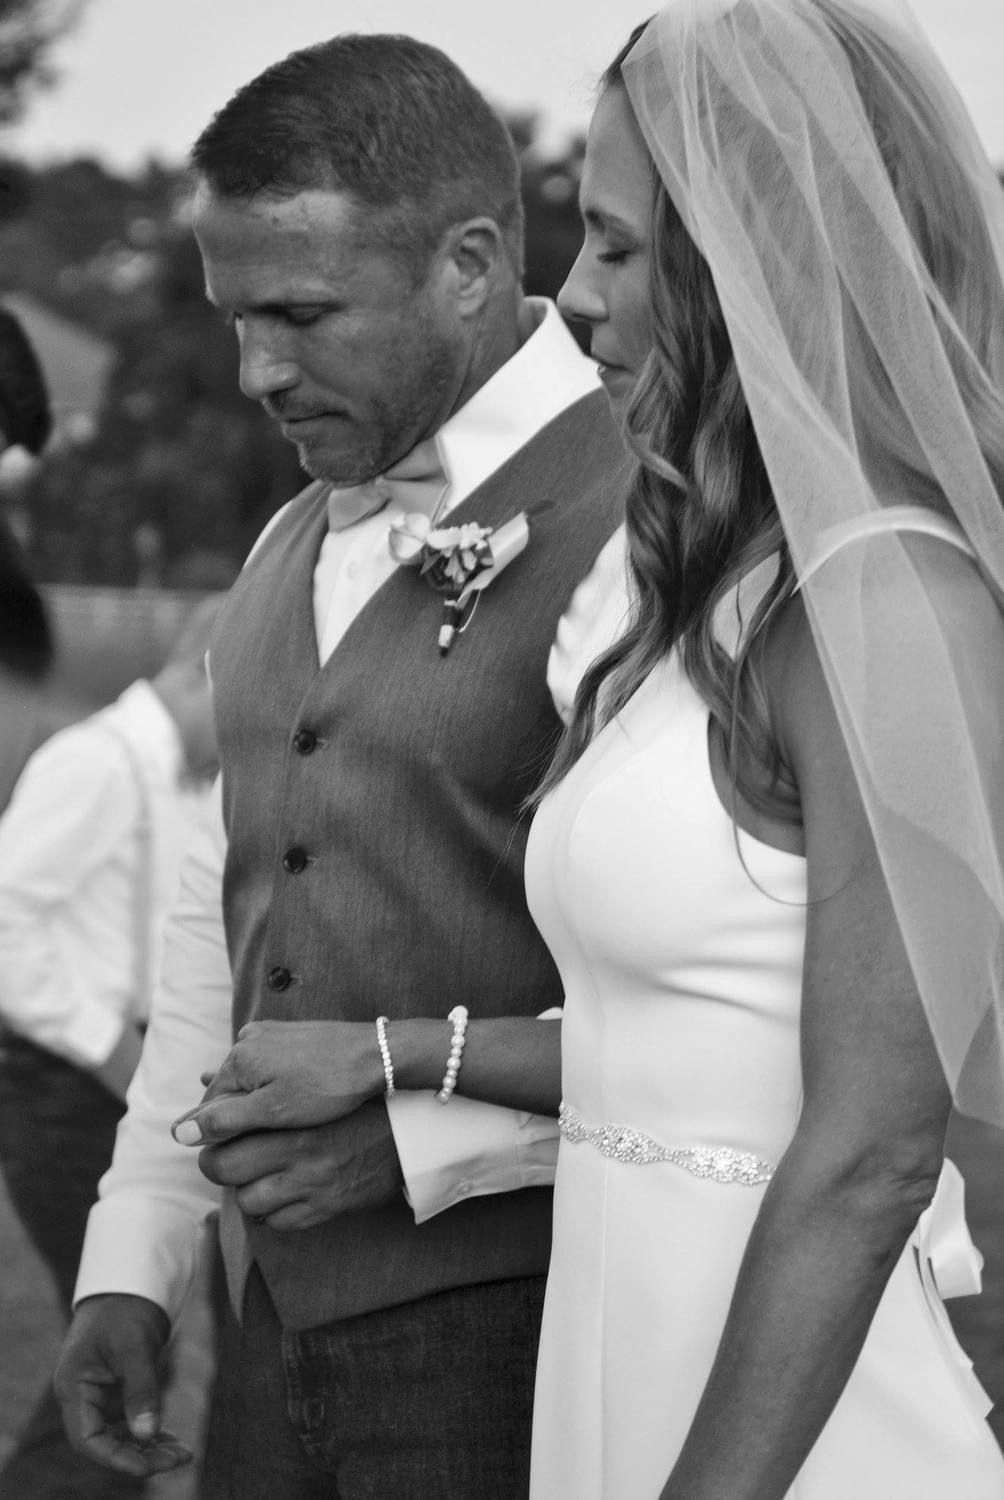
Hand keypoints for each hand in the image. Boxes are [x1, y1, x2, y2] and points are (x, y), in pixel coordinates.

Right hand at [54, 1293, 189, 1477]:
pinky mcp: (118, 1393)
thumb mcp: (134, 1345)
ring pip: (122, 1436)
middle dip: (141, 1455)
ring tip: (184, 1454)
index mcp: (74, 1387)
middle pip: (107, 1442)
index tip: (147, 1467)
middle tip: (179, 1459)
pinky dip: (153, 1433)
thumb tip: (147, 1434)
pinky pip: (132, 1423)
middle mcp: (84, 1398)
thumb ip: (141, 1389)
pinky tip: (175, 1442)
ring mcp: (100, 1397)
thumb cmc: (124, 1308)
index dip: (115, 1457)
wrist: (128, 1285)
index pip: (87, 1438)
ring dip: (150, 1447)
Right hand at [171, 1019, 382, 1145]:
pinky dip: (269, 1084)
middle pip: (228, 1090)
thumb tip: (178, 1134)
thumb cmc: (327, 1086)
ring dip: (252, 1102)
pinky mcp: (292, 1034)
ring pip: (250, 1078)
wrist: (376, 1055)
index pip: (210, 1107)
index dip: (218, 1136)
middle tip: (246, 1147)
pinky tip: (280, 1097)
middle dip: (235, 1117)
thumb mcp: (272, 1112)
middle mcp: (249, 1040)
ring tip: (263, 1127)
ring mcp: (272, 1033)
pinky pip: (269, 1065)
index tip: (229, 1160)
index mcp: (239, 1059)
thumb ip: (224, 1122)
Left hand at [196, 1097, 404, 1228]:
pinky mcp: (325, 1209)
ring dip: (247, 1192)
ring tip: (257, 1177)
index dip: (211, 1140)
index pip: (225, 1139)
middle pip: (226, 1171)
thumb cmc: (349, 1106)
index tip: (215, 1137)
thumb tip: (202, 1077)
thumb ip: (252, 1089)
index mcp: (292, 1124)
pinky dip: (273, 1211)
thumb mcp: (303, 1092)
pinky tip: (280, 1194)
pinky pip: (278, 1222)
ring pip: (248, 1202)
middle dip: (218, 1167)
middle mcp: (299, 1157)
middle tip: (226, 1161)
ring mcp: (312, 1187)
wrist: (404, 1133)